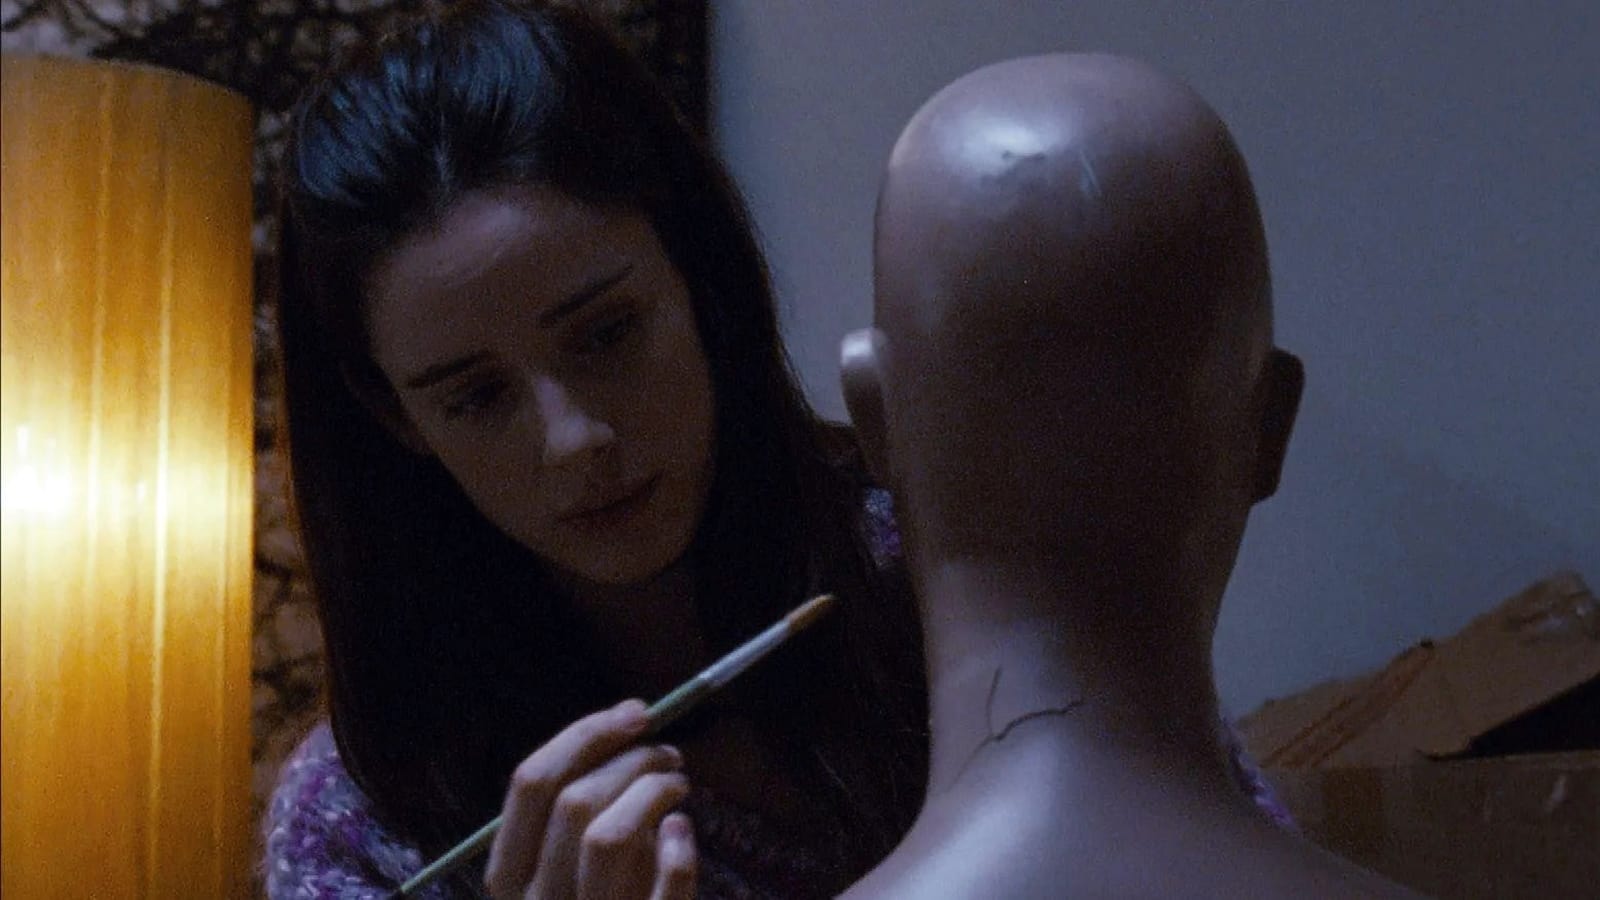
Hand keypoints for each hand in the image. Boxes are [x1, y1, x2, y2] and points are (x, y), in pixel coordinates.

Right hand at [484, 699, 697, 899]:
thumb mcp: (567, 869)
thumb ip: (579, 812)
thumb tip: (626, 728)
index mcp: (509, 878)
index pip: (530, 783)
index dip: (585, 736)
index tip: (635, 714)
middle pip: (572, 802)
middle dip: (629, 759)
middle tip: (667, 753)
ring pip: (606, 836)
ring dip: (651, 793)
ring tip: (678, 785)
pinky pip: (663, 895)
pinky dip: (679, 854)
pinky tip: (684, 832)